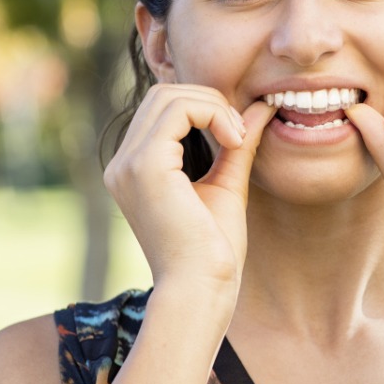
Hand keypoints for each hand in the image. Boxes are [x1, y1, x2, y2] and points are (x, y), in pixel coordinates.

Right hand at [104, 85, 275, 300]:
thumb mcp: (227, 183)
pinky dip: (213, 114)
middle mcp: (122, 163)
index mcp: (134, 168)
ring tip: (238, 139)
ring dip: (214, 106)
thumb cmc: (213, 250)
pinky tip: (234, 142)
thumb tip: (262, 106)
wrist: (202, 290)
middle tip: (240, 133)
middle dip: (209, 100)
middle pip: (163, 94)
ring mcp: (128, 164)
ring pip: (169, 95)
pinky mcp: (145, 166)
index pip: (162, 107)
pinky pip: (178, 110)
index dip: (205, 106)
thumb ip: (238, 143)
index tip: (238, 136)